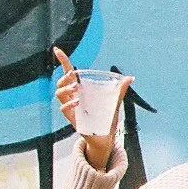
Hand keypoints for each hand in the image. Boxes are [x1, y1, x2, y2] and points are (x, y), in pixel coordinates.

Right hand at [52, 48, 130, 170]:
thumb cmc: (107, 119)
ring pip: (59, 94)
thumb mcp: (114, 102)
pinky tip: (77, 102)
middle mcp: (74, 97)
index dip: (63, 61)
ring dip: (65, 89)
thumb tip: (130, 78)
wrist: (105, 138)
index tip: (57, 49)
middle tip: (73, 78)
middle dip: (64, 78)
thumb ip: (120, 90)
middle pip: (61, 83)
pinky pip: (63, 109)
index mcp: (82, 90)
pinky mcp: (72, 118)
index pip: (68, 73)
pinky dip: (68, 104)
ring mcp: (71, 108)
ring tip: (75, 90)